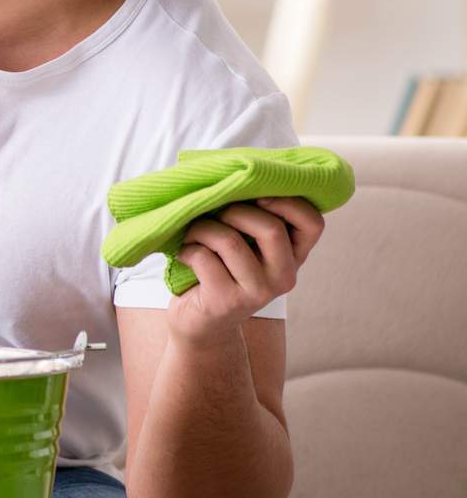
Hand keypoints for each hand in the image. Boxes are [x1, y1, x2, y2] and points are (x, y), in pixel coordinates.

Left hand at [168, 196, 326, 347]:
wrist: (200, 323)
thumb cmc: (220, 269)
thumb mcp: (245, 243)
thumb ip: (254, 216)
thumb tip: (239, 173)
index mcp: (294, 257)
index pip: (313, 223)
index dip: (287, 201)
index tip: (256, 194)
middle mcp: (284, 277)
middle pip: (270, 228)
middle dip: (234, 211)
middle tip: (215, 214)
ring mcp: (257, 292)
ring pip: (230, 241)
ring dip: (202, 228)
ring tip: (193, 234)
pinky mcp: (226, 301)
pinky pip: (203, 258)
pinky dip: (187, 248)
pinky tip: (184, 254)